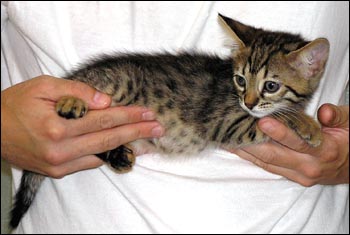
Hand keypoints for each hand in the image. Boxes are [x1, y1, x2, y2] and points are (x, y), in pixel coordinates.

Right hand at [1, 75, 163, 177]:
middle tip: (159, 128)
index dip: (129, 115)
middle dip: (137, 132)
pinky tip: (123, 149)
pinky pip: (90, 163)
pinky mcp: (58, 172)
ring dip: (127, 146)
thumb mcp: (43, 87)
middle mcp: (61, 150)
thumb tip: (107, 101)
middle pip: (109, 139)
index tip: (148, 112)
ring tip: (148, 140)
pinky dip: (108, 155)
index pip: (104, 119)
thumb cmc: (16, 105)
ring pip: (103, 154)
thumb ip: (77, 93)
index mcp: (57, 126)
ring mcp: (59, 164)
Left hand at [232, 104, 348, 185]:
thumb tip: (324, 112)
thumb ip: (338, 116)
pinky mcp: (292, 178)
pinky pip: (268, 167)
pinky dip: (252, 158)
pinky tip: (238, 149)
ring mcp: (299, 175)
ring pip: (267, 163)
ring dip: (246, 152)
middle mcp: (309, 167)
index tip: (261, 121)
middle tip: (232, 130)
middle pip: (274, 155)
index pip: (298, 142)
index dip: (279, 132)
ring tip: (227, 139)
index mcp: (324, 151)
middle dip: (251, 143)